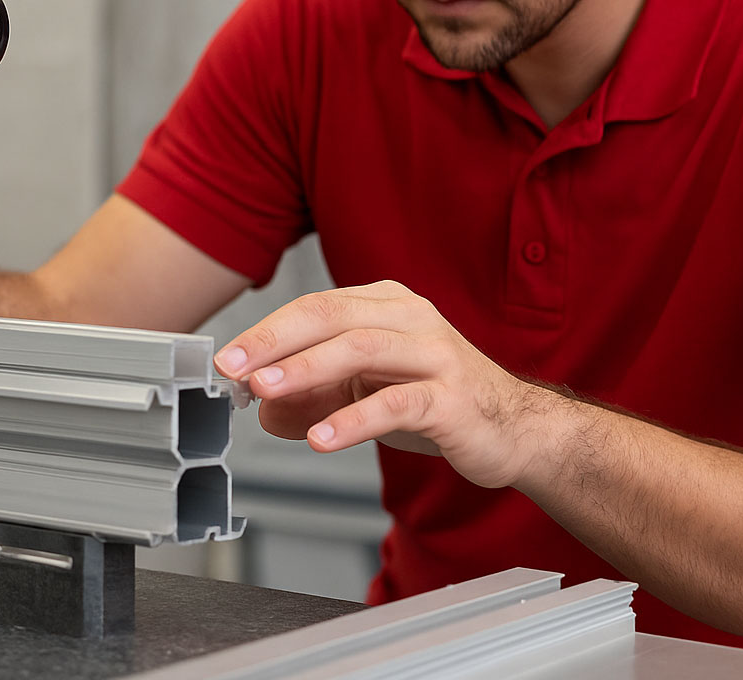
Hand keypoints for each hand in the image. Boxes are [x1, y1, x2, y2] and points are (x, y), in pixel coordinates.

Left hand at [213, 280, 554, 488]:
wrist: (516, 429)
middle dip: (274, 340)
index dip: (266, 331)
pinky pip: (397, 402)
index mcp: (386, 304)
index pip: (314, 307)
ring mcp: (435, 354)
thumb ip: (314, 399)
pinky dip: (354, 419)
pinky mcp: (452, 397)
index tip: (226, 360)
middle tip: (234, 366)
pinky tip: (322, 438)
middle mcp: (411, 317)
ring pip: (361, 348)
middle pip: (331, 315)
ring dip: (306, 368)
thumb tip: (262, 409)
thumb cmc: (439, 400)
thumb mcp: (366, 395)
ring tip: (265, 390)